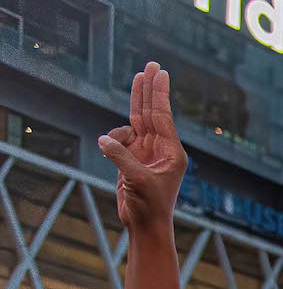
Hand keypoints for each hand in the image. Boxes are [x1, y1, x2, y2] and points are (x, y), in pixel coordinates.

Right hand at [97, 63, 187, 232]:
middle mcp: (161, 148)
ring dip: (132, 109)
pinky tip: (110, 148)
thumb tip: (105, 138)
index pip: (163, 115)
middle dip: (150, 89)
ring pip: (136, 122)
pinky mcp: (132, 157)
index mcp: (172, 152)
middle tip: (152, 64)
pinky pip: (119, 138)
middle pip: (152, 111)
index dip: (159, 92)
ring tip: (133, 104)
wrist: (145, 224)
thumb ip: (121, 156)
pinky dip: (112, 139)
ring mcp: (146, 151)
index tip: (159, 71)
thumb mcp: (136, 179)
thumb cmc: (150, 205)